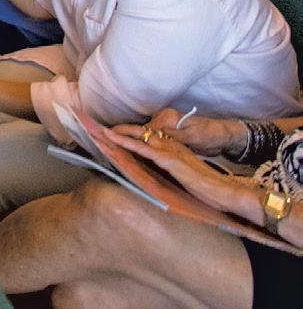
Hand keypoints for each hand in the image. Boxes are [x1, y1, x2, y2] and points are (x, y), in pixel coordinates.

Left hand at [102, 128, 265, 226]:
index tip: (102, 129)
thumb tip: (150, 171)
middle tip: (89, 123)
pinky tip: (113, 138)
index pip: (142, 138)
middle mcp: (169, 146)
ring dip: (115, 133)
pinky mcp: (171, 161)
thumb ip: (168, 170)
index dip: (122, 133)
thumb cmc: (207, 189)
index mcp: (171, 149)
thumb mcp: (183, 176)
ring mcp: (170, 152)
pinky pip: (145, 149)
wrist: (227, 194)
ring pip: (136, 138)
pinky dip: (127, 142)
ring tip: (93, 127)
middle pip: (135, 134)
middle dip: (112, 129)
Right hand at [119, 109, 250, 159]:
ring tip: (110, 141)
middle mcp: (164, 121)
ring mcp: (166, 128)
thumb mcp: (194, 135)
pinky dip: (140, 142)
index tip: (109, 134)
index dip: (125, 133)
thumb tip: (151, 135)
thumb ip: (172, 136)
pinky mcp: (171, 136)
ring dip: (128, 138)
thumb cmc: (211, 134)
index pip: (141, 129)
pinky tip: (132, 147)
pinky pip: (151, 139)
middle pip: (138, 130)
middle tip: (101, 136)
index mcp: (167, 119)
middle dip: (121, 133)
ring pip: (142, 135)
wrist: (225, 136)